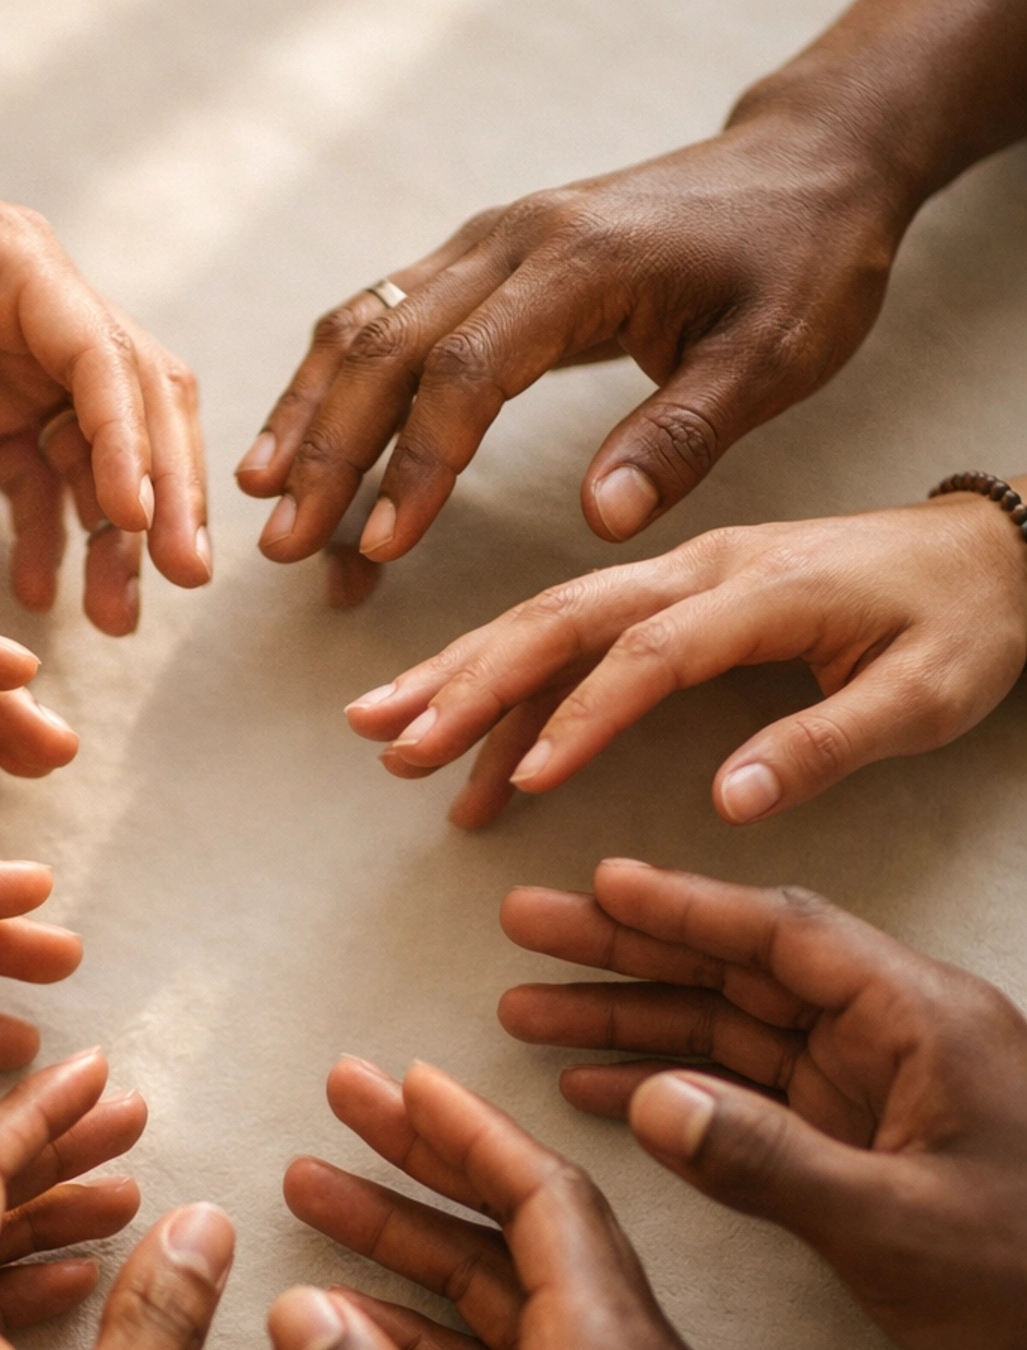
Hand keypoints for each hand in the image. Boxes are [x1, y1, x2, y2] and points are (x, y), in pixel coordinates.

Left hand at [0, 131, 209, 634]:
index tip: (136, 518)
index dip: (127, 439)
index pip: (100, 357)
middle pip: (135, 405)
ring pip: (99, 454)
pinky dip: (48, 533)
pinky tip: (40, 591)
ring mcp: (21, 364)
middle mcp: (41, 314)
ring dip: (116, 533)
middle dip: (165, 492)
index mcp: (17, 265)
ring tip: (117, 618)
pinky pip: (37, 477)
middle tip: (183, 577)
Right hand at [237, 103, 903, 566]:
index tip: (385, 547)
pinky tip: (300, 440)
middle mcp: (513, 237)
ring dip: (310, 415)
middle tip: (286, 549)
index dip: (419, 464)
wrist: (810, 159)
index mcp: (582, 263)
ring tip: (265, 501)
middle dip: (328, 454)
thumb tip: (600, 524)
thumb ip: (684, 438)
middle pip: (387, 347)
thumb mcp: (776, 357)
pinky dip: (331, 379)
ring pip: (366, 323)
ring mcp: (488, 238)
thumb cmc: (802, 261)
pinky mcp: (482, 252)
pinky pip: (381, 311)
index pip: (468, 369)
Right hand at [271, 1056, 815, 1349]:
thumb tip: (299, 1311)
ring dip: (413, 1259)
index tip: (397, 1079)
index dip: (465, 1130)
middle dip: (422, 1173)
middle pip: (515, 1238)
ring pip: (502, 1312)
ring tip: (317, 1204)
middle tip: (337, 1112)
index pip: (542, 1195)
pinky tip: (355, 1336)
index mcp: (611, 1349)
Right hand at [344, 494, 1026, 827]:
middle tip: (389, 738)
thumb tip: (726, 800)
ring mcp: (678, 576)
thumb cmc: (963, 623)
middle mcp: (700, 570)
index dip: (579, 719)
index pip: (648, 654)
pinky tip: (461, 740)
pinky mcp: (672, 595)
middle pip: (561, 621)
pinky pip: (572, 635)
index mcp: (759, 589)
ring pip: (547, 621)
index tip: (521, 785)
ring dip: (461, 674)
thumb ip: (825, 742)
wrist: (994, 549)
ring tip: (385, 731)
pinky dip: (509, 683)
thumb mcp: (925, 692)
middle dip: (467, 682)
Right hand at [499, 860, 1026, 1349]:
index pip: (784, 938)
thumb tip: (654, 1103)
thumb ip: (769, 1162)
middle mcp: (895, 1041)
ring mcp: (875, 1093)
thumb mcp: (896, 1226)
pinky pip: (749, 1098)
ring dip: (633, 1020)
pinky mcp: (860, 1146)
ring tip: (529, 1007)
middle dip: (630, 950)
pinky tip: (599, 1087)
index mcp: (923, 1024)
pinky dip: (672, 1091)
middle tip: (530, 926)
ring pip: (733, 1033)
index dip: (685, 908)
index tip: (600, 887)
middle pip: (741, 971)